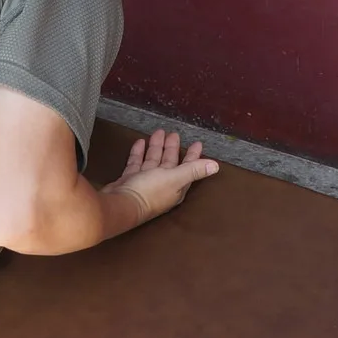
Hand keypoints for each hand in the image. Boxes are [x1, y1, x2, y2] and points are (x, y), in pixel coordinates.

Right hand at [102, 128, 219, 228]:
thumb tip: (216, 166)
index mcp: (175, 186)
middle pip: (169, 162)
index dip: (193, 155)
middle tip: (173, 133)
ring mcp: (145, 183)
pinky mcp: (130, 180)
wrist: (120, 204)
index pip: (188, 167)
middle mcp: (162, 185)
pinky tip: (139, 142)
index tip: (197, 143)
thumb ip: (194, 170)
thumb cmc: (150, 192)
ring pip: (153, 161)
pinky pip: (136, 164)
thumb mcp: (175, 178)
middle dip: (172, 148)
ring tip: (157, 133)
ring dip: (156, 147)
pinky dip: (138, 153)